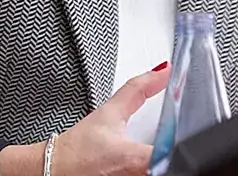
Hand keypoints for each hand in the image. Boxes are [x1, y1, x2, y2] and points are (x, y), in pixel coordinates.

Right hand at [0, 63, 169, 175]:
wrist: (52, 170)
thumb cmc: (77, 149)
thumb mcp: (109, 112)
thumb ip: (138, 90)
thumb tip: (162, 72)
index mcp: (134, 160)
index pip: (171, 157)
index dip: (183, 148)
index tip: (185, 138)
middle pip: (170, 168)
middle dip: (172, 156)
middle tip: (169, 144)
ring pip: (162, 174)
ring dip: (164, 164)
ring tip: (161, 153)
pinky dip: (154, 170)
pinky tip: (149, 164)